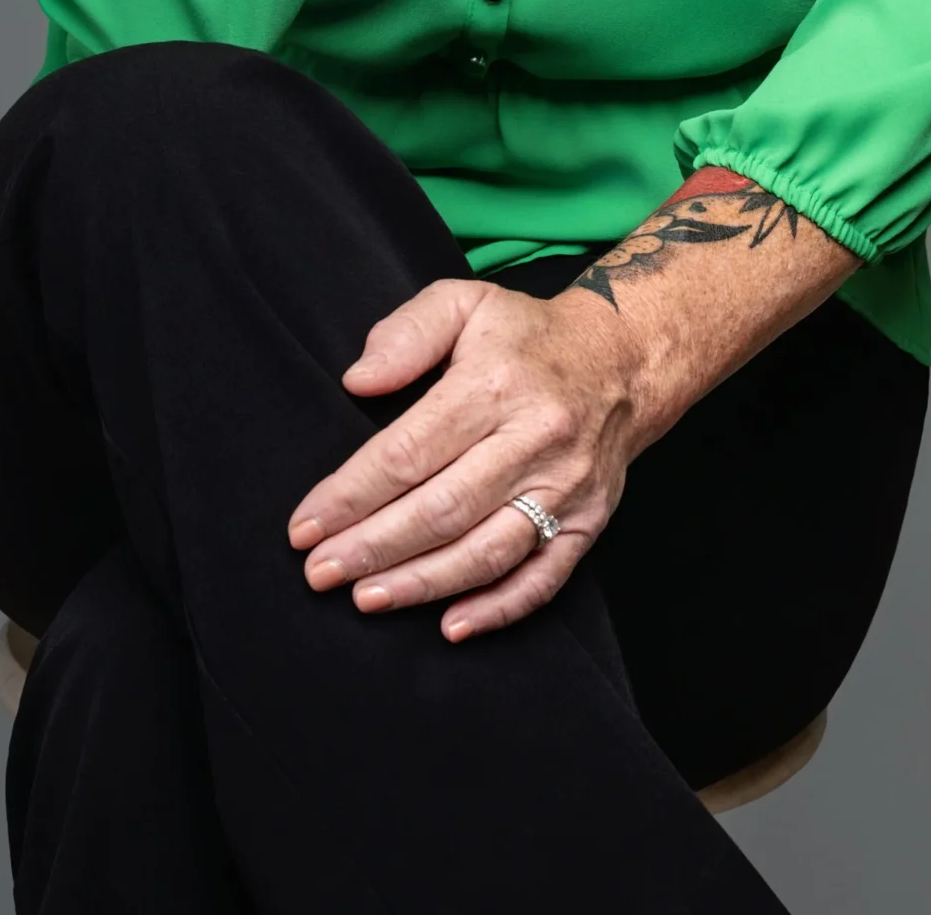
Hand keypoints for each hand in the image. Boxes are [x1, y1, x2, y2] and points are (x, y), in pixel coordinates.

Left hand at [286, 277, 646, 641]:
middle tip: (320, 573)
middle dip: (373, 546)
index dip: (352, 494)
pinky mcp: (589, 522)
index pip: (410, 450)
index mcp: (496, 384)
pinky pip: (543, 578)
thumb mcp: (464, 303)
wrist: (625, 359)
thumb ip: (406, 333)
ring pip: (488, 551)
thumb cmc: (527, 336)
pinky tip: (451, 627)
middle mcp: (535, 439)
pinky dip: (498, 609)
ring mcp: (566, 487)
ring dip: (423, 583)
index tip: (305, 526)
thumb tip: (357, 381)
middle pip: (443, 508)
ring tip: (367, 598)